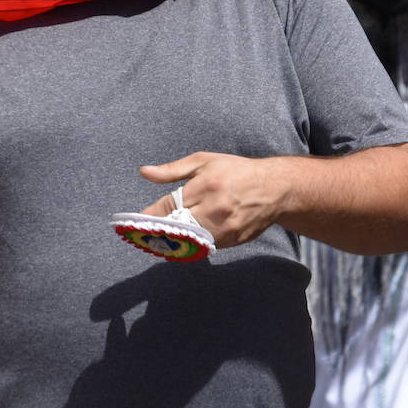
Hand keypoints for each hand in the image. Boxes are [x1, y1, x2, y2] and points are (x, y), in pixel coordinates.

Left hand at [139, 152, 285, 248]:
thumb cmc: (236, 170)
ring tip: (157, 238)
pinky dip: (191, 244)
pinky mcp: (232, 241)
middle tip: (141, 233)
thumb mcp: (204, 161)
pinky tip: (181, 240)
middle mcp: (215, 209)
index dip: (149, 215)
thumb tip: (144, 172)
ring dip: (172, 242)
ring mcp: (224, 229)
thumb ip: (173, 170)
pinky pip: (204, 247)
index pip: (169, 206)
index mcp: (206, 186)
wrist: (274, 189)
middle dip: (157, 232)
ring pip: (189, 242)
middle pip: (176, 228)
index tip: (133, 221)